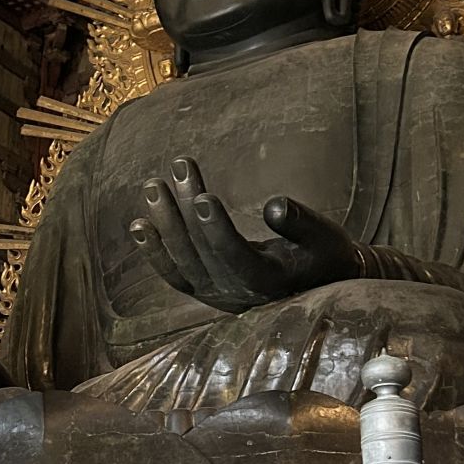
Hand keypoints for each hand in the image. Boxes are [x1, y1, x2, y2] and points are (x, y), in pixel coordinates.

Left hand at [130, 156, 359, 312]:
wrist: (319, 284)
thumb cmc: (324, 254)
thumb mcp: (323, 236)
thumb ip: (299, 222)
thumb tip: (274, 205)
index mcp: (268, 282)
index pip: (235, 256)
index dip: (216, 228)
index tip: (203, 195)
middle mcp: (237, 294)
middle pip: (203, 252)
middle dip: (186, 208)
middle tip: (177, 167)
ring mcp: (216, 295)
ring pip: (182, 262)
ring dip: (165, 223)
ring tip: (153, 185)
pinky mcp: (204, 290)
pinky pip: (174, 274)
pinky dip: (155, 251)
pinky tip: (139, 225)